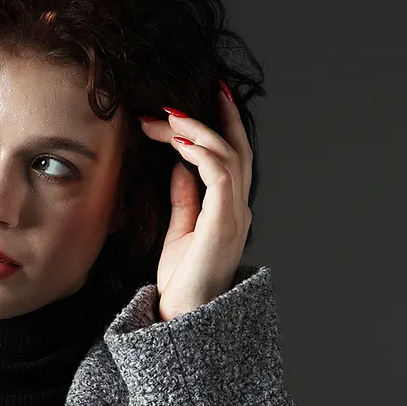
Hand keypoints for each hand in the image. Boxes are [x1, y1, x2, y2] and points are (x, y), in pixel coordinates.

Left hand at [137, 84, 252, 321]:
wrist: (184, 318)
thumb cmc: (182, 284)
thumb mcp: (180, 233)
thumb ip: (185, 199)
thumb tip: (180, 166)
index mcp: (230, 211)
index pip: (231, 159)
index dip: (219, 128)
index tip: (194, 106)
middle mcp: (238, 209)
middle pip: (237, 149)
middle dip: (220, 116)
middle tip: (203, 88)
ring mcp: (235, 215)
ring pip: (228, 155)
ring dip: (197, 130)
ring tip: (168, 117)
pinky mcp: (224, 222)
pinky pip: (218, 173)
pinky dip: (199, 151)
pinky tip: (177, 141)